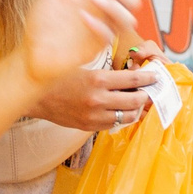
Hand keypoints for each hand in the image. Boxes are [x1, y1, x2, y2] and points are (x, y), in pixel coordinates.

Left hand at [19, 0, 147, 86]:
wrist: (31, 52)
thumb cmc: (43, 23)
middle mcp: (105, 16)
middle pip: (134, 1)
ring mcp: (102, 32)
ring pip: (128, 19)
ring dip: (112, 4)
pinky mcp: (94, 49)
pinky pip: (108, 36)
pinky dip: (98, 23)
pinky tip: (81, 16)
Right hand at [31, 60, 160, 129]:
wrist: (36, 97)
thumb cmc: (60, 77)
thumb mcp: (84, 66)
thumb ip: (107, 71)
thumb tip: (132, 71)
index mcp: (97, 79)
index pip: (133, 80)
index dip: (148, 78)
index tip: (155, 77)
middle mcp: (98, 99)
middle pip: (135, 100)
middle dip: (146, 95)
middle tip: (150, 91)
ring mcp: (94, 116)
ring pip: (128, 116)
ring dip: (137, 109)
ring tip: (138, 101)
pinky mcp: (90, 127)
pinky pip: (114, 124)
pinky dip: (123, 117)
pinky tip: (123, 110)